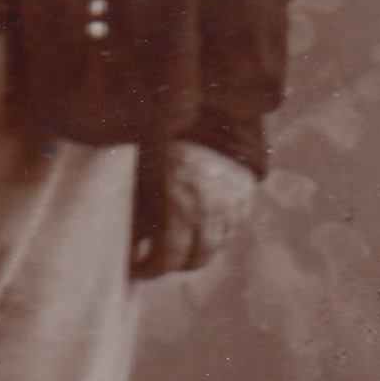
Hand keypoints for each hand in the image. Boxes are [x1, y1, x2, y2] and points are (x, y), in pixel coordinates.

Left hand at [132, 139, 258, 278]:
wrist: (202, 110)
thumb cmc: (162, 142)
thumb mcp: (143, 179)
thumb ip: (139, 217)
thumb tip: (133, 248)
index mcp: (178, 209)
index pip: (167, 260)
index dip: (149, 270)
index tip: (137, 268)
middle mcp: (209, 212)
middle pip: (197, 260)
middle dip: (175, 264)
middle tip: (159, 258)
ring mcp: (232, 204)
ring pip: (217, 245)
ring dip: (198, 248)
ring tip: (180, 241)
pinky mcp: (245, 194)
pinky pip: (233, 226)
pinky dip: (218, 231)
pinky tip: (201, 223)